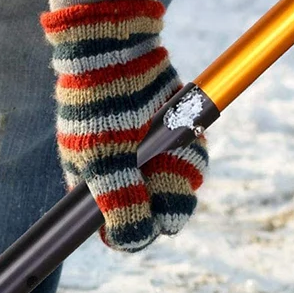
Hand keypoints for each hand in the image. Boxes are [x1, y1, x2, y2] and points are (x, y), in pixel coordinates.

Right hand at [41, 0, 207, 252]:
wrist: (116, 51)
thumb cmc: (99, 110)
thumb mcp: (103, 161)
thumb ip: (119, 205)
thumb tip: (136, 242)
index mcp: (99, 198)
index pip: (126, 234)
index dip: (140, 227)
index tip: (148, 206)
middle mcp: (127, 185)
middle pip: (161, 214)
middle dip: (169, 191)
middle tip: (164, 162)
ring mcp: (152, 163)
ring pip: (183, 186)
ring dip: (184, 165)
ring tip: (171, 137)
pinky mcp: (174, 141)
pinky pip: (194, 158)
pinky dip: (193, 146)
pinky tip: (180, 125)